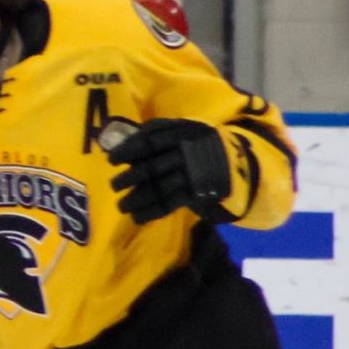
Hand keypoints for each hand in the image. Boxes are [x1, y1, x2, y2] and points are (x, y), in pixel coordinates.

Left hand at [102, 117, 233, 223]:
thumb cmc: (198, 145)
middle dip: (129, 178)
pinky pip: (170, 204)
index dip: (127, 150)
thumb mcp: (182, 130)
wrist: (237, 164)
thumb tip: (118, 144)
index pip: (148, 140)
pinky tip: (137, 217)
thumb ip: (155, 135)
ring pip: (159, 188)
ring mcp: (193, 174)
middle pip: (151, 167)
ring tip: (121, 206)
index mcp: (181, 132)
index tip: (111, 160)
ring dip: (136, 199)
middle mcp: (187, 152)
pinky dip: (151, 211)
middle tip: (113, 186)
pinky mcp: (198, 193)